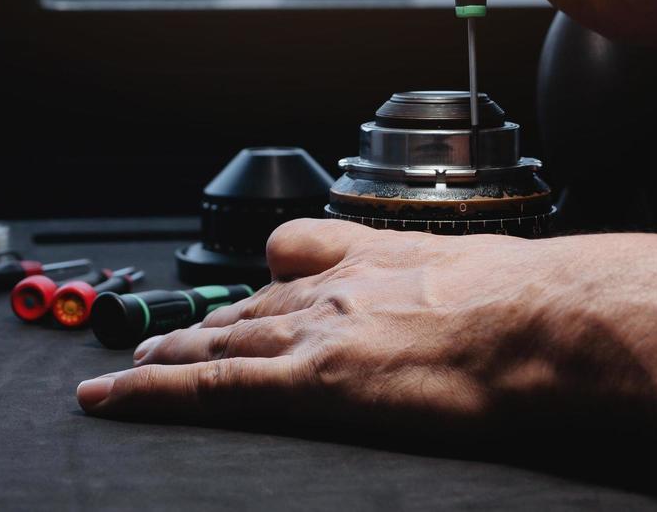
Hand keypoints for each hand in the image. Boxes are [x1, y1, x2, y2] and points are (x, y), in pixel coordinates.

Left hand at [77, 219, 656, 431]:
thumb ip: (445, 276)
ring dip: (166, 354)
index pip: (290, 260)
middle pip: (244, 308)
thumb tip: (454, 295)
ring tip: (129, 367)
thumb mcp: (482, 269)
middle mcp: (330, 289)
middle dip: (201, 326)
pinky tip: (110, 396)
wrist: (546, 322)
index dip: (258, 286)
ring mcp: (312, 332)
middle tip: (159, 338)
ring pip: (214, 342)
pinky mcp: (306, 381)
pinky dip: (150, 389)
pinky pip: (208, 386)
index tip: (240, 297)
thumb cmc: (533, 301)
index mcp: (374, 260)